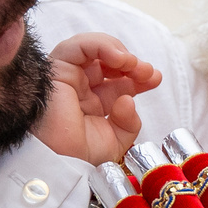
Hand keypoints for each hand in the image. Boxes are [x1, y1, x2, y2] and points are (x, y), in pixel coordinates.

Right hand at [35, 33, 163, 163]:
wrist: (52, 161)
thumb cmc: (75, 156)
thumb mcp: (114, 143)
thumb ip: (129, 123)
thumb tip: (128, 100)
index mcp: (94, 104)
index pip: (120, 82)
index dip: (139, 77)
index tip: (155, 78)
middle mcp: (81, 88)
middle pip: (109, 62)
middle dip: (132, 64)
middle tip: (147, 73)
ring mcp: (68, 77)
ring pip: (93, 49)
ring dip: (118, 52)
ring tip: (132, 64)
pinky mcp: (56, 69)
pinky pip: (77, 47)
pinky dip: (100, 45)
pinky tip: (119, 58)